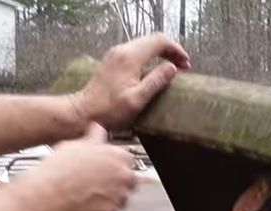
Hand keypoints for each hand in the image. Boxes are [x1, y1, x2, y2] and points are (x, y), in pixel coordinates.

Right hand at [13, 125, 137, 210]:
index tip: (105, 170)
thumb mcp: (76, 144)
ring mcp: (119, 196)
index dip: (114, 166)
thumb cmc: (58, 169)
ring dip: (110, 200)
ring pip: (121, 200)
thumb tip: (97, 129)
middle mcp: (123, 175)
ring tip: (89, 198)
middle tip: (96, 185)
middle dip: (116, 184)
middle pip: (129, 181)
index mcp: (117, 155)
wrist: (47, 193)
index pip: (127, 161)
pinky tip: (89, 210)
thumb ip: (93, 137)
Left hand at [75, 33, 190, 129]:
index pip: (159, 41)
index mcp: (130, 58)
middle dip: (170, 50)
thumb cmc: (109, 110)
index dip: (176, 49)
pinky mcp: (113, 60)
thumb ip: (156, 81)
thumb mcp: (137, 99)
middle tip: (183, 65)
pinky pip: (136, 50)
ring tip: (172, 67)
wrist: (84, 111)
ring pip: (145, 43)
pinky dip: (150, 55)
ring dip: (161, 52)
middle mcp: (122, 50)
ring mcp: (116, 54)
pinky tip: (155, 69)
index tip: (185, 63)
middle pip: (153, 39)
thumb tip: (172, 68)